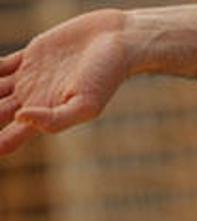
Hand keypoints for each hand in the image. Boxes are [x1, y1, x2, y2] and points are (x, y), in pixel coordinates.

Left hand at [0, 9, 128, 155]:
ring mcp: (31, 78)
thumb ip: (56, 119)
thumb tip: (22, 119)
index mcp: (47, 115)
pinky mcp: (32, 57)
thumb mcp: (87, 104)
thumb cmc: (108, 75)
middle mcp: (35, 100)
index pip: (12, 136)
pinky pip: (0, 65)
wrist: (117, 41)